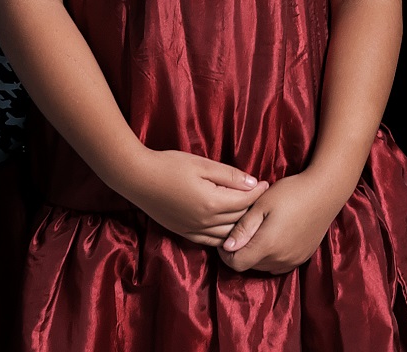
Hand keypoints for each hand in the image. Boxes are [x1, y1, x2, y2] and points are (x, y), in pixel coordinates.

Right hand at [119, 149, 266, 247]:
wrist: (139, 178)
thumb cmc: (170, 165)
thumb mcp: (202, 164)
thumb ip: (229, 176)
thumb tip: (253, 183)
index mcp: (212, 203)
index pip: (244, 201)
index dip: (258, 191)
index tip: (268, 184)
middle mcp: (206, 222)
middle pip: (239, 219)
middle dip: (252, 209)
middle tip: (262, 198)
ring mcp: (194, 230)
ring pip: (227, 234)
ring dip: (240, 225)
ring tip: (248, 212)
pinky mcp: (184, 233)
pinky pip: (211, 241)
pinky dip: (224, 235)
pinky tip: (228, 227)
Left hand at [220, 170, 345, 274]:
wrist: (324, 193)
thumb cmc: (290, 193)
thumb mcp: (262, 204)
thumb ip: (243, 228)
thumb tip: (227, 247)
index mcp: (267, 245)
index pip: (236, 263)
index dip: (226, 253)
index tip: (226, 238)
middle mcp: (280, 259)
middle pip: (250, 265)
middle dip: (241, 252)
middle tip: (243, 230)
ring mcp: (293, 261)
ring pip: (264, 267)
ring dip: (256, 255)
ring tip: (259, 232)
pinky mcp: (302, 258)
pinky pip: (279, 265)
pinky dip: (271, 256)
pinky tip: (274, 237)